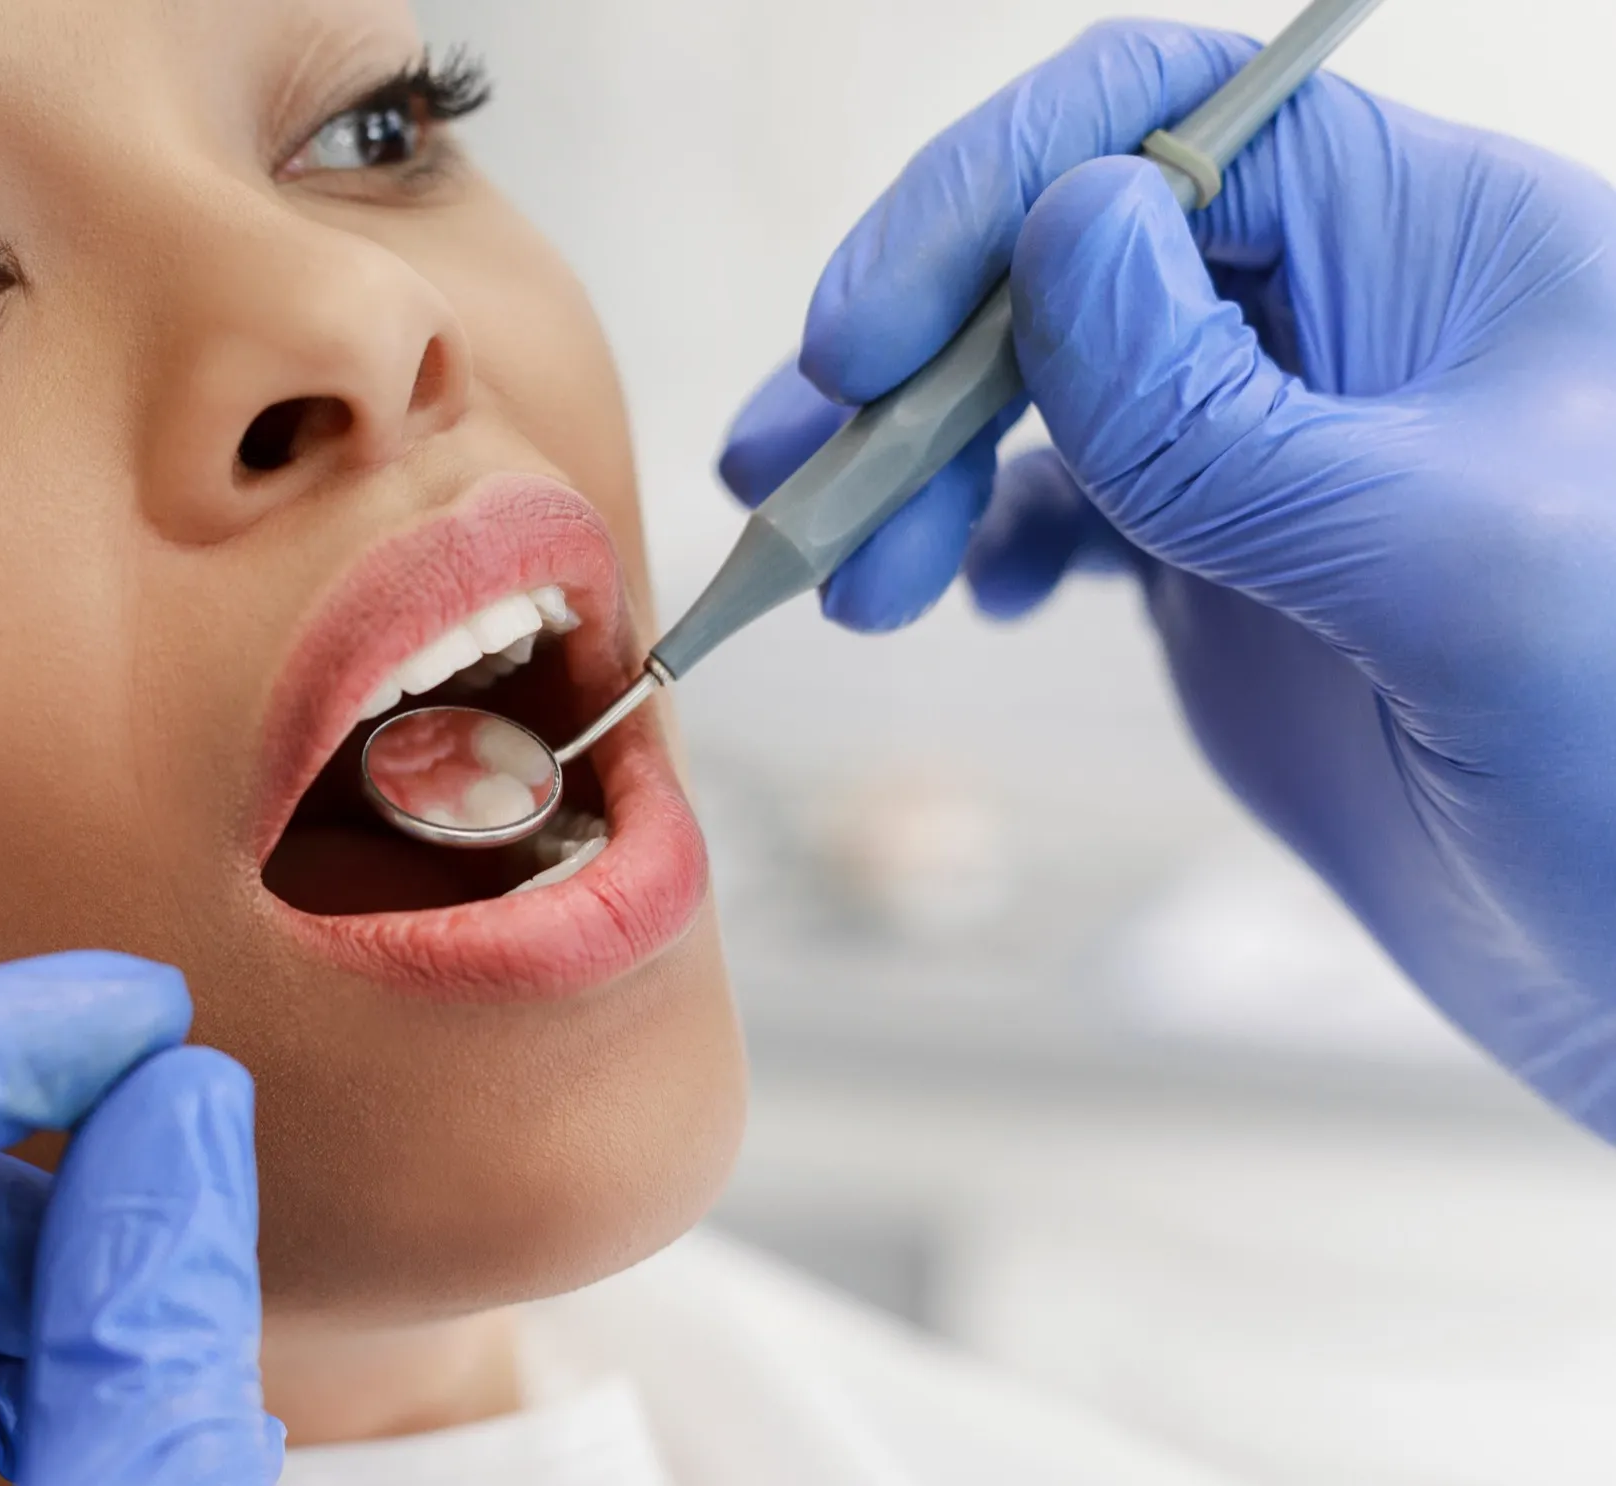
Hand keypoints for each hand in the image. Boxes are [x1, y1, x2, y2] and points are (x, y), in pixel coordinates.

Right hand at [720, 22, 1615, 1125]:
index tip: (863, 341)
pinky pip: (1066, 501)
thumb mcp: (1449, 574)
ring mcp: (1277, 446)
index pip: (1167, 122)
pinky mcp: (1234, 563)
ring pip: (1040, 380)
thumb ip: (1233, 416)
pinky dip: (980, 537)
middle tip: (800, 486)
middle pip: (1064, 250)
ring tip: (841, 574)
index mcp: (1429, 252)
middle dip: (912, 360)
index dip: (990, 196)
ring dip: (911, 458)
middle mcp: (1341, 322)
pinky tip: (963, 598)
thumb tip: (1059, 233)